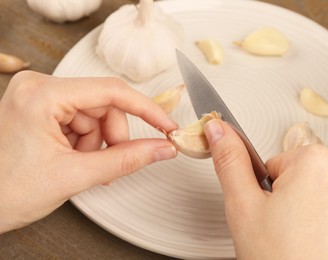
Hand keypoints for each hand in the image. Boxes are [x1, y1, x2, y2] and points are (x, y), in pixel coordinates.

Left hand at [0, 71, 177, 232]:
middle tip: (107, 164)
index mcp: (42, 95)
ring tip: (80, 166)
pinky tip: (72, 160)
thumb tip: (161, 148)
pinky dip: (84, 142)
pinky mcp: (39, 109)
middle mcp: (38, 87)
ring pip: (94, 115)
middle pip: (103, 104)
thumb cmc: (5, 191)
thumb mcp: (74, 176)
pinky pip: (79, 120)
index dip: (146, 110)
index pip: (111, 91)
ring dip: (97, 143)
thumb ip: (125, 160)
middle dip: (111, 136)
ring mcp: (37, 97)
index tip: (166, 125)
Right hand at [204, 119, 327, 258]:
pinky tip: (326, 248)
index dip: (267, 193)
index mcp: (314, 161)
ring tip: (305, 243)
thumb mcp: (244, 207)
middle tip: (285, 232)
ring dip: (315, 214)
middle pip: (303, 178)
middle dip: (291, 201)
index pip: (276, 165)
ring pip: (326, 196)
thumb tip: (219, 129)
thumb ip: (230, 162)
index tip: (271, 216)